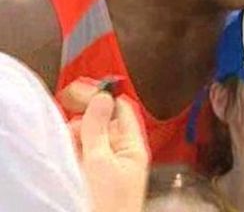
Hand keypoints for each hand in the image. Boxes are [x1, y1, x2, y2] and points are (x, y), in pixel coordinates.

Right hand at [62, 79, 148, 211]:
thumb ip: (99, 128)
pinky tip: (69, 148)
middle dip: (88, 113)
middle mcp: (125, 153)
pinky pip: (86, 152)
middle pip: (106, 120)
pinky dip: (76, 146)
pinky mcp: (98, 175)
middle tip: (70, 104)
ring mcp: (111, 164)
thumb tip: (103, 96)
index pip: (123, 109)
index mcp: (134, 146)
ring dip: (80, 130)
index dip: (105, 94)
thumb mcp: (101, 161)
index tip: (85, 86)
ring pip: (94, 135)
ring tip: (70, 135)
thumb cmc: (110, 205)